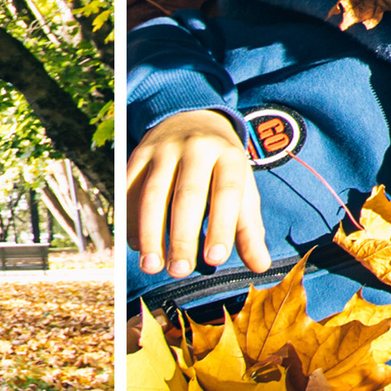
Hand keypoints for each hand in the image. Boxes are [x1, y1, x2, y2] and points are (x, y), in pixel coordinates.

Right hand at [126, 109, 269, 277]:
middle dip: (182, 236)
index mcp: (229, 156)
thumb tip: (261, 267)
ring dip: (150, 233)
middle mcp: (197, 147)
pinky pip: (129, 187)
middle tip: (179, 271)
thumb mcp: (243, 189)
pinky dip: (130, 218)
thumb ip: (250, 229)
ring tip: (151, 266)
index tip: (215, 259)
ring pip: (153, 193)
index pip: (227, 192)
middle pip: (188, 195)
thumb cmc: (221, 167)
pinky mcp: (139, 153)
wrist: (192, 119)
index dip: (221, 225)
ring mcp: (164, 148)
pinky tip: (134, 245)